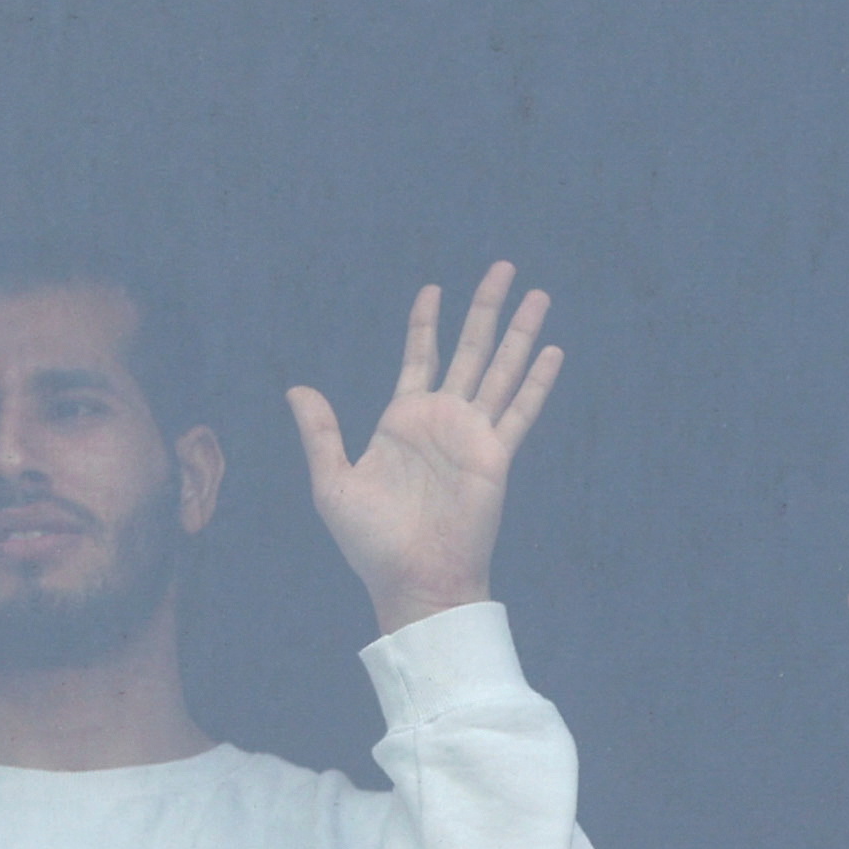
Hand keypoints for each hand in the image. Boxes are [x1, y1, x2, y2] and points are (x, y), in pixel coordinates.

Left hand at [290, 262, 560, 635]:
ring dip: (520, 332)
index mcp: (403, 420)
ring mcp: (473, 435)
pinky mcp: (496, 456)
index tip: (435, 288)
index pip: (420, 356)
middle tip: (503, 268)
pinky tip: (552, 350)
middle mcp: (443, 419)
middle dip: (486, 308)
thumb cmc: (371, 543)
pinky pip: (520, 410)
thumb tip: (296, 388)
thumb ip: (320, 433)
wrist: (413, 580)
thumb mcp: (333, 484)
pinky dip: (537, 380)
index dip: (426, 322)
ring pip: (501, 369)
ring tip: (538, 294)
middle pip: (470, 349)